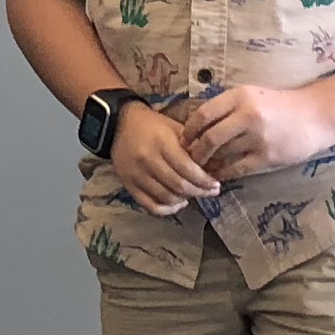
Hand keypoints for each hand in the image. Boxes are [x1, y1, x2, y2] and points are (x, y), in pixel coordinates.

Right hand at [104, 100, 222, 214]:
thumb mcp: (175, 128)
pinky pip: (150, 205)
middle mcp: (148, 160)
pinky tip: (177, 204)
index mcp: (162, 143)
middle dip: (199, 192)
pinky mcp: (128, 186)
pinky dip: (166, 209)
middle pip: (179, 185)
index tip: (215, 184)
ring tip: (193, 195)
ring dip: (184, 200)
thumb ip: (193, 146)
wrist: (119, 125)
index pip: (187, 169)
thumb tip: (214, 166)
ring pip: (166, 198)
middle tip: (210, 192)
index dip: (204, 180)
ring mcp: (137, 175)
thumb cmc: (152, 125)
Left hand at [172, 83, 331, 176]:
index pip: (203, 114)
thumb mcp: (252, 95)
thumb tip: (197, 124)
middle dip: (195, 152)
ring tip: (202, 169)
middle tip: (190, 159)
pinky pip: (237, 168)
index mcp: (240, 96)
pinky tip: (220, 175)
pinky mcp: (267, 155)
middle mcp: (247, 115)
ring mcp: (257, 137)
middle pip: (209, 138)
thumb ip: (228, 106)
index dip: (189, 130)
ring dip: (209, 164)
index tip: (183, 140)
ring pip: (222, 155)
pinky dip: (224, 173)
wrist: (315, 115)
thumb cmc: (280, 105)